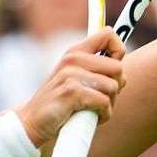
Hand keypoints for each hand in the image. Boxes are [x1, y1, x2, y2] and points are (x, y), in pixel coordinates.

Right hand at [17, 28, 127, 144]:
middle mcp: (73, 59)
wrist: (32, 121)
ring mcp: (71, 74)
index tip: (112, 70)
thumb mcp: (74, 79)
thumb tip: (123, 75)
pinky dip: (103, 115)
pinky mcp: (72, 92)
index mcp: (75, 52)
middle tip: (104, 98)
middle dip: (117, 87)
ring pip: (113, 87)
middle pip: (118, 67)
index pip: (108, 34)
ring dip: (110, 104)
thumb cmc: (60, 103)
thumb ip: (95, 72)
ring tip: (95, 110)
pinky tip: (92, 118)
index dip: (119, 51)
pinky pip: (104, 102)